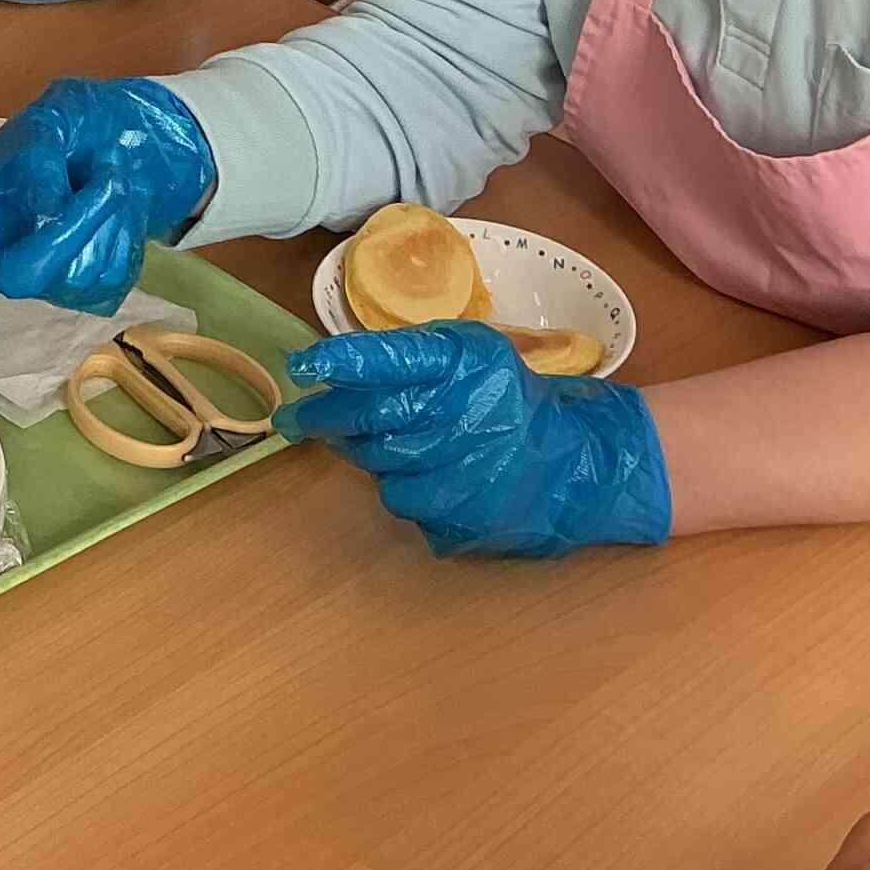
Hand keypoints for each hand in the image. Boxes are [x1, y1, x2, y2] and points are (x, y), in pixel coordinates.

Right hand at [0, 76, 216, 393]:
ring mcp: (45, 282)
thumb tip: (41, 211)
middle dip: (73, 224)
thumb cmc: (75, 131)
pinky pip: (112, 278)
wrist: (128, 143)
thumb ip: (39, 161)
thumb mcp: (52, 121)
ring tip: (106, 183)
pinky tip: (117, 212)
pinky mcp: (89, 293)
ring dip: (108, 219)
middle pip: (26, 274)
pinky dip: (126, 236)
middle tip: (106, 178)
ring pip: (78, 272)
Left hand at [274, 322, 670, 557]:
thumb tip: (333, 369)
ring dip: (367, 452)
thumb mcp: (470, 354)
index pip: (391, 359)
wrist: (572, 463)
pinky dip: (401, 484)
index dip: (342, 362)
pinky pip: (401, 499)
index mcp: (464, 365)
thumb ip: (410, 355)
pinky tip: (425, 472)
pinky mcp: (461, 515)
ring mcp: (463, 471)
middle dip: (324, 416)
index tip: (301, 366)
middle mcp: (462, 415)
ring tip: (388, 440)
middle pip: (370, 416)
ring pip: (378, 462)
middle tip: (297, 417)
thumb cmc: (507, 398)